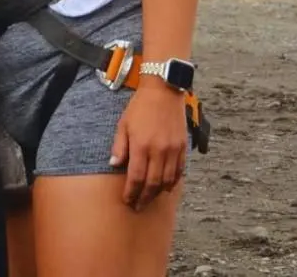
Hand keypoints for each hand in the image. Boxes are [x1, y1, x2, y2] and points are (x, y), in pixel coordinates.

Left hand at [109, 81, 187, 209]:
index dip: (131, 192)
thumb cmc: (140, 106)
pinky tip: (166, 185)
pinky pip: (180, 171)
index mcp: (141, 145)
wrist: (163, 90)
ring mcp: (173, 150)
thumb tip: (113, 165)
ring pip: (167, 181)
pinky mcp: (183, 147)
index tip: (127, 200)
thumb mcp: (123, 124)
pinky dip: (173, 182)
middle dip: (144, 198)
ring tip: (151, 198)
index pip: (136, 178)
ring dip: (158, 193)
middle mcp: (159, 151)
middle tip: (138, 206)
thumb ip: (119, 146)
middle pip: (153, 184)